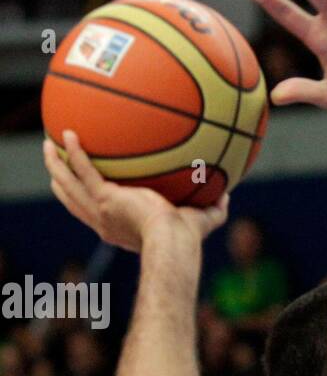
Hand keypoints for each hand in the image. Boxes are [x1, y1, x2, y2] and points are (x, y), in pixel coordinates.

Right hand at [44, 133, 228, 252]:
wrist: (173, 243)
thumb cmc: (188, 239)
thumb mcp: (203, 220)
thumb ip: (215, 208)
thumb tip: (228, 194)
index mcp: (120, 228)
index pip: (97, 215)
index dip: (87, 201)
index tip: (87, 188)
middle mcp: (104, 222)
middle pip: (73, 201)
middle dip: (61, 182)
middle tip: (55, 164)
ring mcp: (100, 211)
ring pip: (68, 186)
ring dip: (56, 166)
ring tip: (49, 146)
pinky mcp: (104, 198)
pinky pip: (83, 170)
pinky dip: (75, 152)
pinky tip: (68, 133)